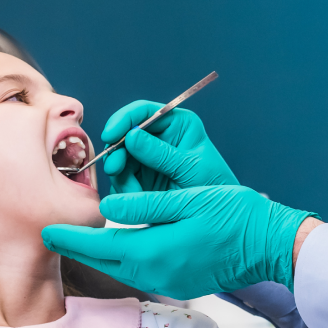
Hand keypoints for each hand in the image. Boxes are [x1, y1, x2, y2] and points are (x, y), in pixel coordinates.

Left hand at [42, 185, 317, 296]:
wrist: (267, 244)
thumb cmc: (234, 216)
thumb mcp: (187, 200)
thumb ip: (144, 206)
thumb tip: (107, 209)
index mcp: (152, 251)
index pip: (98, 246)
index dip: (70, 238)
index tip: (47, 230)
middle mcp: (155, 272)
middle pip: (105, 260)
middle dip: (79, 247)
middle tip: (56, 235)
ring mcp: (167, 281)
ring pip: (121, 267)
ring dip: (102, 253)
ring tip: (84, 238)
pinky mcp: (179, 282)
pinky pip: (140, 271)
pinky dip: (124, 258)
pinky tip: (122, 246)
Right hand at [100, 102, 236, 193]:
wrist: (217, 216)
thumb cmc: (213, 185)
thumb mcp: (190, 168)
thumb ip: (161, 153)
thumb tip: (131, 136)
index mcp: (177, 123)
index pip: (143, 111)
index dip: (123, 119)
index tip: (110, 135)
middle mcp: (159, 136)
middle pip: (124, 135)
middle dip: (117, 153)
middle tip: (115, 170)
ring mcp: (147, 157)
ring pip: (119, 158)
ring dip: (120, 175)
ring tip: (134, 191)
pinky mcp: (140, 177)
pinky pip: (121, 178)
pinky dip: (124, 189)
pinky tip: (135, 198)